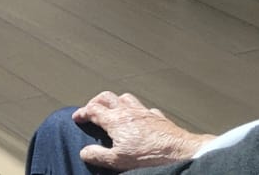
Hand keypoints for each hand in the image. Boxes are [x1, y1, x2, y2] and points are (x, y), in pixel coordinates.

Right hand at [72, 92, 211, 170]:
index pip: (92, 109)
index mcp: (115, 120)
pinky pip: (146, 109)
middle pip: (107, 97)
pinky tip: (140, 118)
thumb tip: (85, 152)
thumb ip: (98, 155)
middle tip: (92, 108)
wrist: (181, 153)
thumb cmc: (151, 156)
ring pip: (126, 98)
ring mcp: (145, 113)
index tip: (77, 117)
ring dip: (117, 101)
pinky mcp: (160, 118)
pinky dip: (138, 111)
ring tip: (113, 108)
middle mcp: (128, 112)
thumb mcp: (118, 160)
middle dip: (96, 101)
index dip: (82, 112)